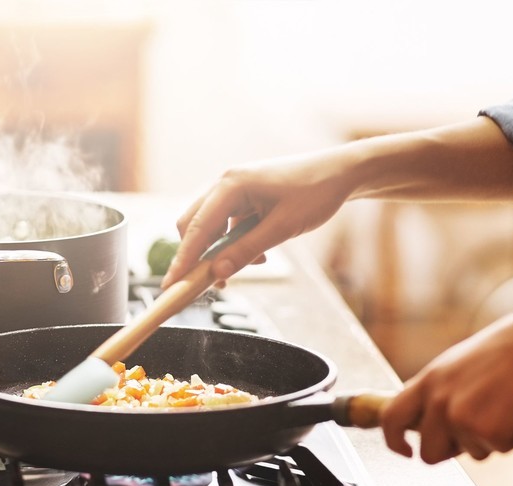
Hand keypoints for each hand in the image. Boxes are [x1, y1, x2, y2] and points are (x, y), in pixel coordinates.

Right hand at [161, 147, 357, 287]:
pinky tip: (259, 253)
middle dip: (199, 257)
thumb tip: (217, 273)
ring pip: (209, 226)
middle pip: (193, 225)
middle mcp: (226, 183)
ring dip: (220, 251)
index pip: (196, 228)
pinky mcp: (243, 196)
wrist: (341, 173)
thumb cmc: (316, 194)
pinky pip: (226, 224)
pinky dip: (234, 243)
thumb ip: (246, 251)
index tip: (171, 285)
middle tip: (211, 284)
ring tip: (250, 266)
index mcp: (231, 185)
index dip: (182, 260)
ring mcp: (233, 188)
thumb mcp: (282, 228)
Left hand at [380, 300, 512, 463]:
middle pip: (429, 454)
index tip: (405, 451)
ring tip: (510, 405)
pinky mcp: (487, 432)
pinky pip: (500, 450)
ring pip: (472, 455)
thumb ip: (441, 393)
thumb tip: (429, 426)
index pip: (391, 418)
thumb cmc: (511, 350)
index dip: (393, 441)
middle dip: (452, 453)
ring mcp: (460, 418)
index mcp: (428, 380)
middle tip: (480, 432)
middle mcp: (438, 401)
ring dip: (493, 439)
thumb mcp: (460, 365)